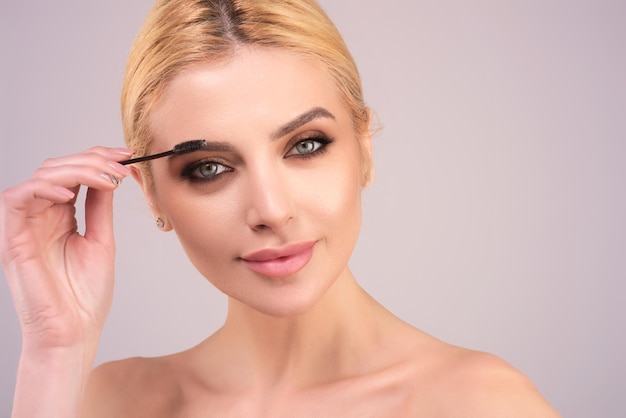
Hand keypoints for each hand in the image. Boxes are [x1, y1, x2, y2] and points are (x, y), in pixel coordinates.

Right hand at [0, 147, 132, 350]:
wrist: (73, 332)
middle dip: (92, 159)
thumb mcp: (101, 240)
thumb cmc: (85, 295)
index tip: (127, 156)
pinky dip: (44, 189)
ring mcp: (25, 225)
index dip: (97, 158)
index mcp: (60, 217)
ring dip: (77, 170)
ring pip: (41, 176)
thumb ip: (99, 207)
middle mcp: (41, 216)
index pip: (73, 174)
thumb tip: (109, 177)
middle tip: (122, 164)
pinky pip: (17, 198)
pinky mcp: (12, 237)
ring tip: (107, 178)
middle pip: (58, 168)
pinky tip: (71, 195)